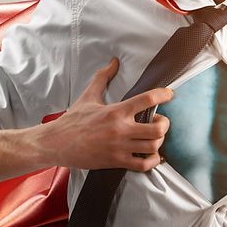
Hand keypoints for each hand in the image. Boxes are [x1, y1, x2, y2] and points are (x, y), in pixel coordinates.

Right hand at [33, 58, 172, 171]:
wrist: (55, 144)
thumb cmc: (72, 120)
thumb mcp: (88, 96)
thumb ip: (103, 77)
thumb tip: (114, 61)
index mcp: (116, 110)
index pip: (148, 99)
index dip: (164, 95)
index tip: (170, 94)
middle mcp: (120, 129)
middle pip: (158, 128)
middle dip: (164, 124)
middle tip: (160, 121)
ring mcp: (119, 147)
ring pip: (153, 147)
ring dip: (159, 142)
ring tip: (154, 138)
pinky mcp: (116, 161)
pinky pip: (143, 165)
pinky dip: (152, 161)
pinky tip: (149, 155)